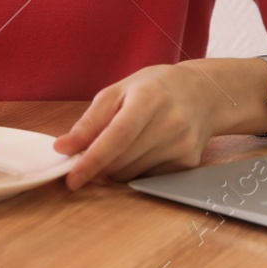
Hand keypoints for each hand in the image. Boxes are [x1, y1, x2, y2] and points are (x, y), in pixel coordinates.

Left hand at [52, 63, 221, 188]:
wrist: (202, 94)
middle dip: (97, 165)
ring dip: (115, 168)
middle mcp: (170, 123)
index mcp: (148, 98)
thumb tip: (64, 148)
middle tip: (86, 158)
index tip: (72, 178)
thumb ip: (90, 121)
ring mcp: (182, 145)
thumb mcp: (118, 91)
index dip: (92, 160)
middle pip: (122, 160)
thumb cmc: (154, 88)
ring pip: (132, 174)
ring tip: (123, 144)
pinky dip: (134, 170)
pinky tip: (142, 150)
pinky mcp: (188, 163)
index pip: (117, 136)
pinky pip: (148, 179)